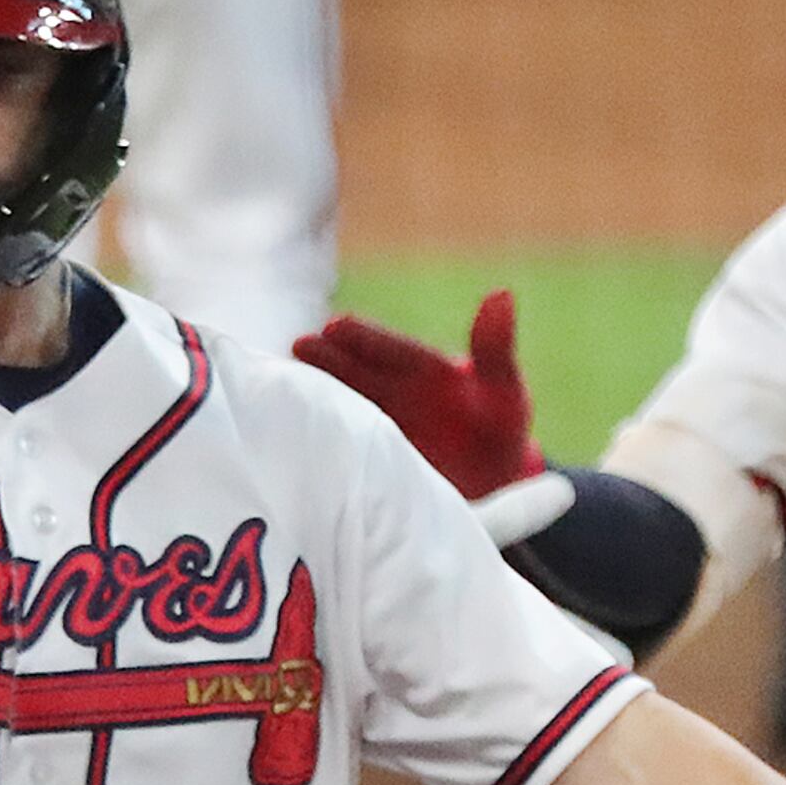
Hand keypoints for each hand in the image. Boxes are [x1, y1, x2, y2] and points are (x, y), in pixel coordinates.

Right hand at [290, 288, 543, 498]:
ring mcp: (373, 427)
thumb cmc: (498, 433)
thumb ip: (496, 349)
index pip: (388, 348)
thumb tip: (502, 292)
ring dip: (313, 393)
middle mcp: (387, 393)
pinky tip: (291, 434)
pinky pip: (341, 445)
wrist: (490, 491)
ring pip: (340, 404)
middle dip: (326, 359)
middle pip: (353, 372)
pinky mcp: (365, 460)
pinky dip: (318, 436)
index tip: (335, 325)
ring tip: (281, 385)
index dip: (363, 338)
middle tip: (299, 346)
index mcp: (419, 370)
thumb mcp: (505, 393)